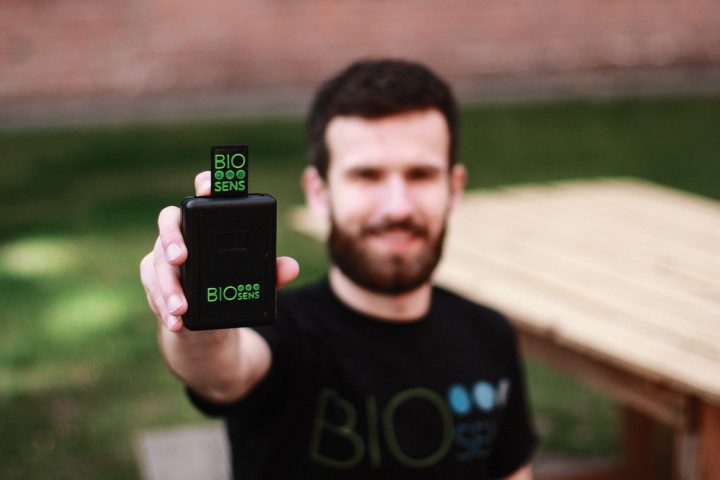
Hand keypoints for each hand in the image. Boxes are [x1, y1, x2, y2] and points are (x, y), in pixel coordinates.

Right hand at [140, 171, 299, 331]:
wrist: (207, 321)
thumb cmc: (230, 285)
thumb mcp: (253, 278)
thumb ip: (271, 270)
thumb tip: (291, 267)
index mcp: (207, 222)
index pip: (204, 194)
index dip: (205, 184)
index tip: (208, 189)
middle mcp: (181, 233)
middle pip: (168, 222)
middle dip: (172, 238)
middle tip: (182, 257)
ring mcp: (164, 257)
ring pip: (158, 262)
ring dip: (169, 286)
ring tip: (181, 306)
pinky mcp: (154, 282)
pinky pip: (153, 290)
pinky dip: (164, 307)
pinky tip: (175, 320)